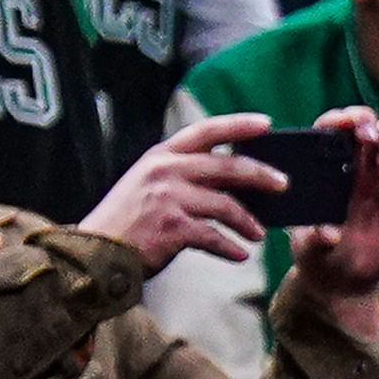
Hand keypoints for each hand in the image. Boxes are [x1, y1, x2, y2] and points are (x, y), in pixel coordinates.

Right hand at [83, 112, 295, 266]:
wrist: (94, 252)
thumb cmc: (126, 222)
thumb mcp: (146, 185)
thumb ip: (180, 176)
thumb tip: (229, 181)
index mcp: (160, 156)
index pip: (205, 131)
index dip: (238, 125)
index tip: (266, 123)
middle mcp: (165, 170)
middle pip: (228, 166)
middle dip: (261, 175)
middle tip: (284, 185)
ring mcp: (168, 197)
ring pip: (226, 205)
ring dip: (248, 222)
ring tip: (259, 235)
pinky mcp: (172, 226)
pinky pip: (215, 236)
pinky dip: (230, 248)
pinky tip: (239, 255)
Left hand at [283, 108, 378, 328]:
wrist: (344, 278)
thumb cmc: (318, 255)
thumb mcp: (308, 248)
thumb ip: (315, 239)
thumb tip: (329, 233)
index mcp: (323, 166)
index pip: (331, 128)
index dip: (340, 119)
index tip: (344, 124)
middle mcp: (352, 165)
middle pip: (366, 126)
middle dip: (370, 124)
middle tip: (368, 138)